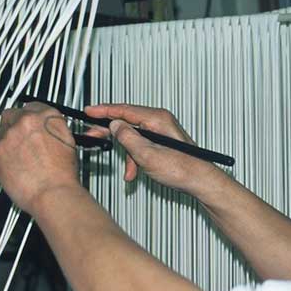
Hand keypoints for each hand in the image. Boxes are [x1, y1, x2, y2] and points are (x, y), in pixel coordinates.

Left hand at [0, 102, 83, 214]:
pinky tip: (9, 163)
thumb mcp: (67, 142)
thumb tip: (46, 129)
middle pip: (11, 114)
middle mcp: (26, 121)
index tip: (28, 124)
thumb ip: (53, 129)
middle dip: (13, 125)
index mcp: (46, 116)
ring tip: (16, 155)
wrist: (53, 193)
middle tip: (19, 139)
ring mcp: (9, 135)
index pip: (32, 106)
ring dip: (5, 140)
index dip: (29, 117)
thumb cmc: (62, 175)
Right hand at [84, 104, 220, 194]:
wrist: (200, 181)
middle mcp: (160, 121)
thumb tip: (114, 126)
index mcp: (157, 119)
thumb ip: (128, 138)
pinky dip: (135, 158)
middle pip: (127, 121)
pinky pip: (142, 145)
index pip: (124, 110)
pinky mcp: (162, 141)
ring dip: (127, 155)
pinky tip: (134, 172)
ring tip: (128, 172)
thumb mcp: (147, 154)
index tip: (89, 111)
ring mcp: (161, 131)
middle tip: (92, 134)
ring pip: (133, 137)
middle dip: (110, 132)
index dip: (104, 111)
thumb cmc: (182, 169)